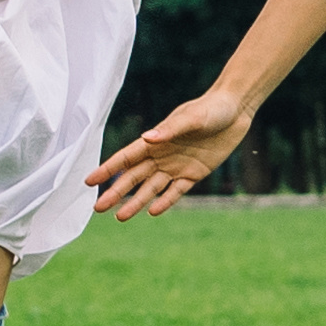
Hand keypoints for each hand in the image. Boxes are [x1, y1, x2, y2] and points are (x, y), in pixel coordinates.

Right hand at [88, 82, 257, 218]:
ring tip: (120, 217)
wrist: (235, 110)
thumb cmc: (210, 108)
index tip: (89, 181)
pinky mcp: (194, 174)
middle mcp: (161, 155)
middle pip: (133, 177)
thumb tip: (147, 138)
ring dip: (136, 201)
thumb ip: (169, 130)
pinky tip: (152, 211)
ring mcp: (176, 166)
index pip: (125, 158)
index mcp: (155, 140)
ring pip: (151, 188)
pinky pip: (176, 191)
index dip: (107, 169)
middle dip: (116, 192)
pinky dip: (165, 201)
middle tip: (98, 208)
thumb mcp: (192, 118)